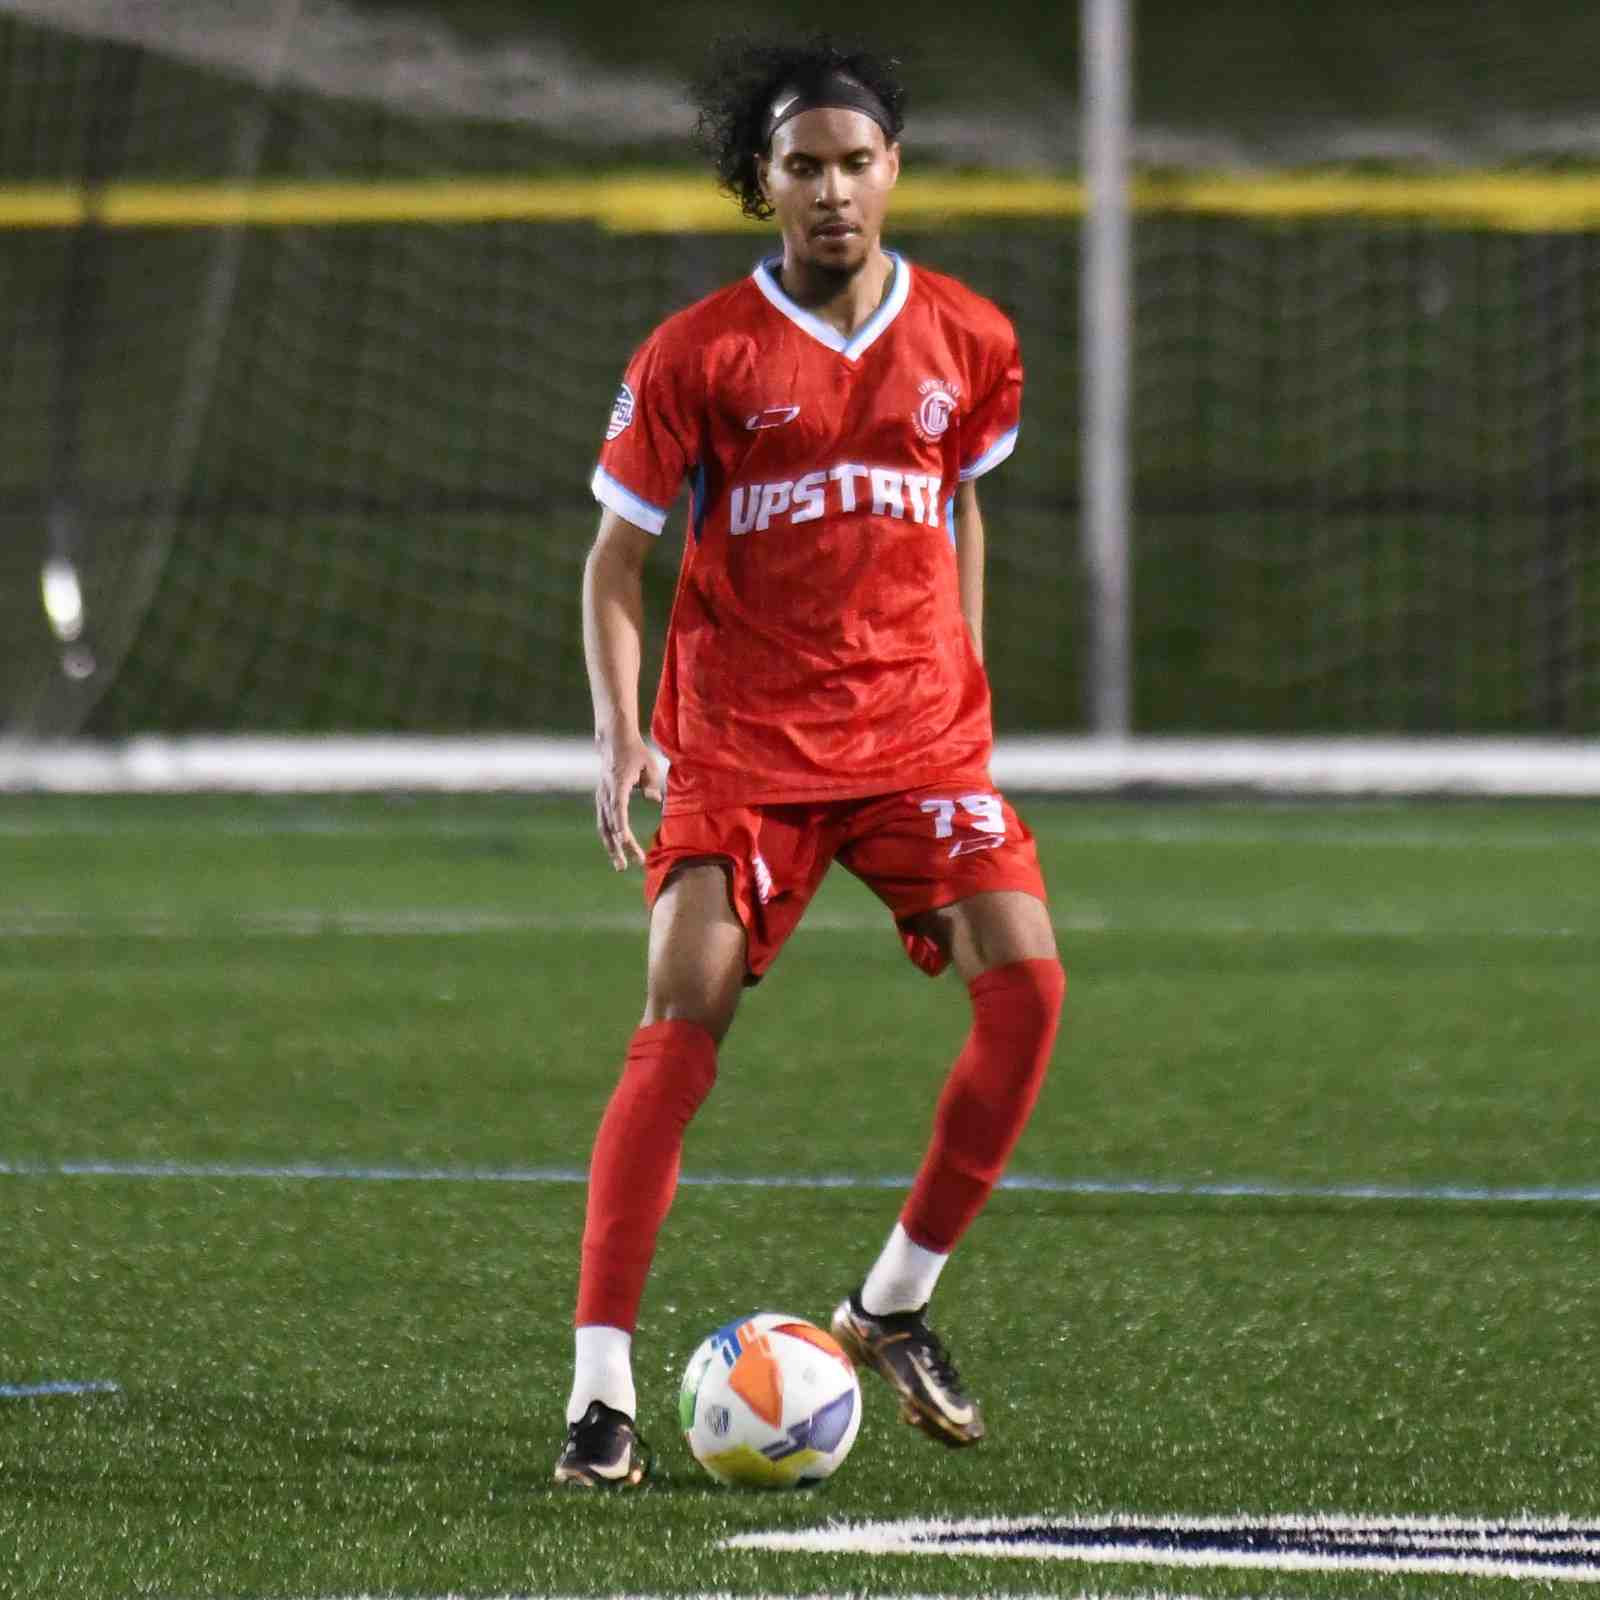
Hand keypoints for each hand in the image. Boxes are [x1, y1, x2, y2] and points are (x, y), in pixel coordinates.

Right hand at [594, 729, 663, 870]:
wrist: (613, 741)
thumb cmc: (635, 752)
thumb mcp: (648, 764)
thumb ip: (651, 783)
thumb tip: (654, 799)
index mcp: (617, 782)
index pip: (618, 807)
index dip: (621, 825)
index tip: (625, 840)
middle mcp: (606, 792)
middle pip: (610, 824)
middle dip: (618, 846)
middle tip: (626, 865)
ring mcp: (601, 797)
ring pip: (604, 827)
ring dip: (611, 847)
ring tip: (620, 865)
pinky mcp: (601, 799)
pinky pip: (604, 822)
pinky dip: (609, 837)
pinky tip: (616, 850)